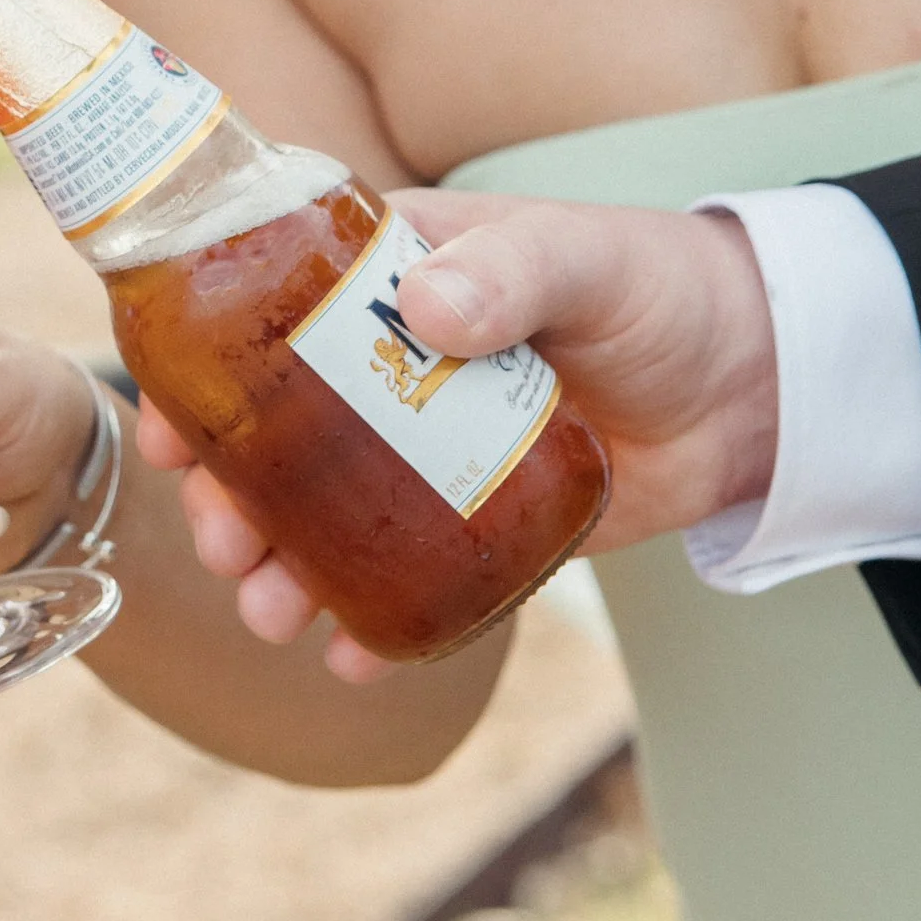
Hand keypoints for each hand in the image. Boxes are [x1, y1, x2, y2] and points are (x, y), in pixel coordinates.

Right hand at [142, 189, 778, 682]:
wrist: (757, 385)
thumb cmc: (658, 288)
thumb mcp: (583, 260)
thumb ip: (511, 274)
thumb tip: (425, 310)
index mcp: (386, 276)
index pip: (259, 310)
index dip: (196, 368)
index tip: (164, 426)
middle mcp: (384, 364)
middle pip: (271, 429)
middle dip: (229, 494)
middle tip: (222, 542)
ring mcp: (423, 448)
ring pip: (322, 512)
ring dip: (279, 567)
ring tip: (267, 615)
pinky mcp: (473, 519)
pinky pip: (404, 575)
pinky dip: (371, 621)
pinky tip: (351, 660)